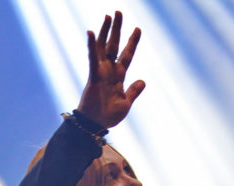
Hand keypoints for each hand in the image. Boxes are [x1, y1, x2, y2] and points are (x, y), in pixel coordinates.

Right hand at [77, 12, 144, 128]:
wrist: (96, 125)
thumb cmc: (108, 116)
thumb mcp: (126, 103)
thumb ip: (133, 91)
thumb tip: (143, 81)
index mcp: (118, 77)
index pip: (127, 55)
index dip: (132, 42)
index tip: (138, 29)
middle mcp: (109, 71)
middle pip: (114, 45)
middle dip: (117, 29)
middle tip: (118, 12)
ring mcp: (100, 72)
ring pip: (103, 47)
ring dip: (105, 31)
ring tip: (108, 16)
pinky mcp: (93, 76)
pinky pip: (92, 58)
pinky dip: (92, 45)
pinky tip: (90, 31)